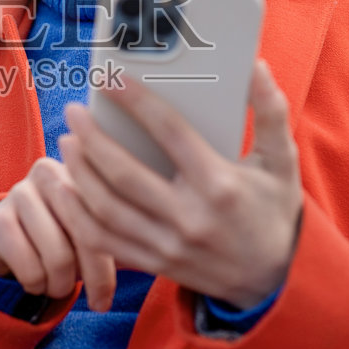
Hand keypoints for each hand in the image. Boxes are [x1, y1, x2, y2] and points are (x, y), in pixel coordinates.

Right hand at [0, 157, 120, 310]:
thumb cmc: (59, 234)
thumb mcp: (90, 229)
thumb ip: (120, 235)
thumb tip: (159, 259)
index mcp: (81, 170)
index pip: (109, 221)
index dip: (111, 267)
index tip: (109, 299)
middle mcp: (49, 172)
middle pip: (87, 237)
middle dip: (93, 280)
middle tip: (95, 303)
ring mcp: (20, 193)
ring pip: (58, 258)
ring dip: (60, 286)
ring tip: (59, 286)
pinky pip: (29, 269)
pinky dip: (35, 286)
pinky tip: (35, 280)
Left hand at [55, 59, 302, 308]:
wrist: (271, 281)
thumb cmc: (274, 212)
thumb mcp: (282, 162)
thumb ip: (270, 113)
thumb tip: (255, 67)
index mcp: (220, 184)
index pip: (170, 133)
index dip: (136, 101)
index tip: (110, 79)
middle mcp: (190, 217)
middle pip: (124, 174)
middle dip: (92, 139)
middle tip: (74, 112)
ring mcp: (168, 245)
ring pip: (107, 209)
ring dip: (78, 174)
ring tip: (67, 143)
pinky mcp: (155, 263)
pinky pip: (105, 242)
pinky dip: (78, 216)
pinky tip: (65, 191)